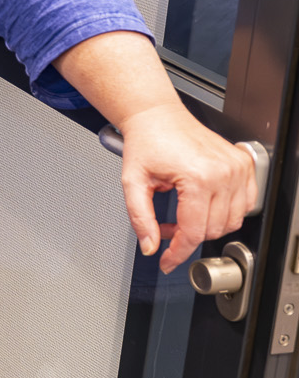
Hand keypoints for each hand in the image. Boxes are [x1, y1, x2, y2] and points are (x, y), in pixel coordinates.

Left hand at [119, 103, 258, 272]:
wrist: (158, 116)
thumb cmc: (146, 142)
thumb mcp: (132, 182)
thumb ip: (140, 217)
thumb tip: (150, 246)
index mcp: (197, 177)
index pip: (193, 232)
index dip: (178, 252)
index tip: (167, 261)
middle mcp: (223, 173)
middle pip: (213, 230)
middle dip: (187, 236)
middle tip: (165, 226)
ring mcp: (238, 168)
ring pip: (232, 221)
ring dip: (207, 225)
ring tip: (183, 213)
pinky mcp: (245, 164)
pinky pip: (245, 204)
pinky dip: (227, 211)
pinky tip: (204, 205)